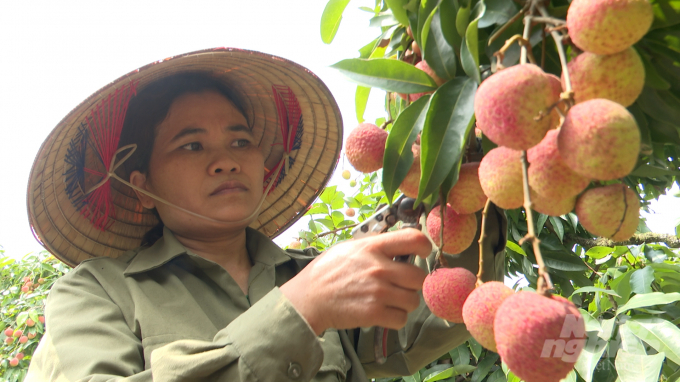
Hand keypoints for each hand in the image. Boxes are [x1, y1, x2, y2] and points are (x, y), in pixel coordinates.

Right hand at [280, 228, 431, 334]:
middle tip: (401, 284)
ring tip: (389, 300)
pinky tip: (382, 312)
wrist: (308, 299)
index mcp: (373, 247)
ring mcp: (378, 292)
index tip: (422, 254)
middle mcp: (379, 268)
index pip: (414, 240)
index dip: (425, 247)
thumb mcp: (349, 247)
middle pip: (420, 277)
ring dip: (404, 302)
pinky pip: (402, 318)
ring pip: (413, 300)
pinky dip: (395, 318)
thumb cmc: (327, 272)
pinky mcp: (374, 313)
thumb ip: (375, 245)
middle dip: (414, 283)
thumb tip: (399, 242)